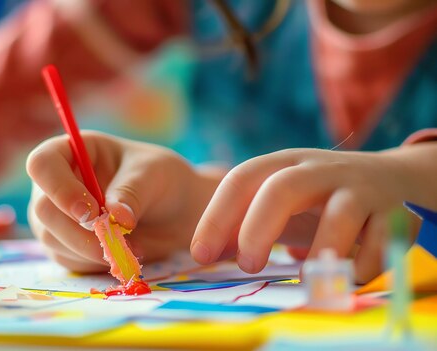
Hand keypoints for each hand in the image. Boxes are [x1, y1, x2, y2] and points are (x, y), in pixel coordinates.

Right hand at [26, 131, 218, 272]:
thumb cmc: (161, 179)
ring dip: (89, 250)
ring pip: (50, 238)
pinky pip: (66, 258)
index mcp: (73, 151)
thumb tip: (115, 217)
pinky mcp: (65, 243)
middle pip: (42, 208)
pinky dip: (93, 262)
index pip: (42, 164)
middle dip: (78, 230)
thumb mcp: (154, 174)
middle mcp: (57, 182)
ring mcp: (56, 214)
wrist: (174, 211)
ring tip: (130, 246)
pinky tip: (121, 253)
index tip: (91, 213)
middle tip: (117, 239)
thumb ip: (132, 191)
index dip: (59, 189)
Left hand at [192, 145, 436, 282]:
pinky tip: (347, 278)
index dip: (216, 217)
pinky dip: (361, 266)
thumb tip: (206, 253)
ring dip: (321, 252)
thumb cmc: (317, 196)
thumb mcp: (278, 199)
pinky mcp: (391, 212)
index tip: (201, 254)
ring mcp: (357, 188)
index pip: (241, 180)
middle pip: (282, 189)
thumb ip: (243, 221)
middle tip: (247, 266)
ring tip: (307, 278)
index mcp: (283, 164)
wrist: (390, 178)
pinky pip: (379, 243)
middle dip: (258, 229)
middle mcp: (318, 169)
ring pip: (340, 215)